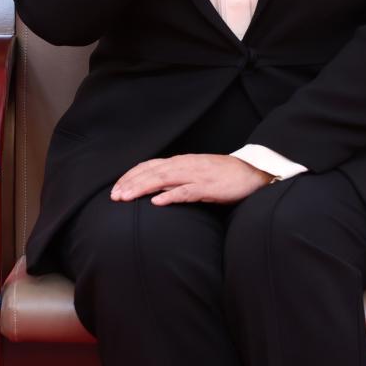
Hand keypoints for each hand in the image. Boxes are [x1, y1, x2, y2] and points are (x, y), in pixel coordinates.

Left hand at [110, 153, 274, 205]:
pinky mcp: (209, 187)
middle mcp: (186, 165)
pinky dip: (170, 196)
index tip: (115, 188)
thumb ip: (178, 178)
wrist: (252, 172)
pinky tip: (157, 203)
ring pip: (164, 179)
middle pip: (152, 172)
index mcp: (182, 162)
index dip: (131, 175)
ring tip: (126, 198)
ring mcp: (197, 175)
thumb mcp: (196, 174)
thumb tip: (155, 190)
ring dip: (142, 188)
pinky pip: (187, 191)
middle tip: (113, 197)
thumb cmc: (223, 176)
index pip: (150, 165)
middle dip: (130, 183)